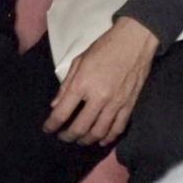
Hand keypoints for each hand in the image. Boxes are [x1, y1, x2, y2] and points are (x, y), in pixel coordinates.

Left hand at [43, 17, 158, 146]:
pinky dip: (108, 138)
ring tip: (79, 140)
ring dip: (86, 140)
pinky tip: (101, 140)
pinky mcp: (129, 105)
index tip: (47, 129)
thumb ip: (66, 85)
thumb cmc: (104, 47)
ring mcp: (116, 103)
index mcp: (82, 84)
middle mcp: (98, 98)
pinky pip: (118, 128)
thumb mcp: (79, 61)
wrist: (134, 41)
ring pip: (99, 132)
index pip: (62, 112)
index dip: (52, 125)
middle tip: (63, 138)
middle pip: (80, 127)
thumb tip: (55, 105)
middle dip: (68, 136)